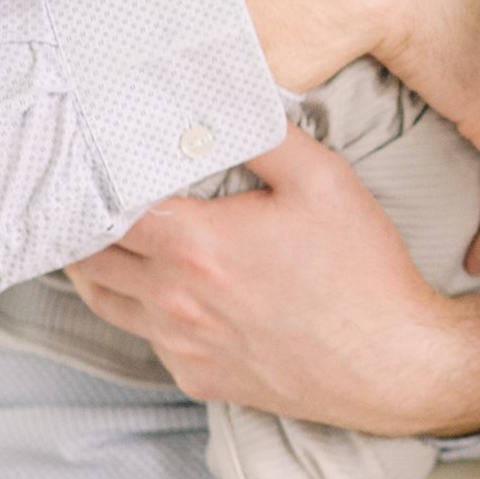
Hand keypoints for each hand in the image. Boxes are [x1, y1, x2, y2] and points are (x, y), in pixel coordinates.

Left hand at [66, 127, 479, 436]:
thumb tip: (221, 100)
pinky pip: (149, 341)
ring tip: (109, 241)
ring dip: (101, 269)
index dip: (91, 182)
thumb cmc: (363, 270)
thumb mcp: (324, 180)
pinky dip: (145, 312)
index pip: (104, 209)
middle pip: (89, 259)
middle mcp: (175, 300)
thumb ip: (264, 134)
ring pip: (106, 303)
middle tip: (89, 198)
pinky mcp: (199, 378)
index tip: (92, 163)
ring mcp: (183, 346)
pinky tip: (170, 291)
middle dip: (84, 226)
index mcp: (195, 245)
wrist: (395, 363)